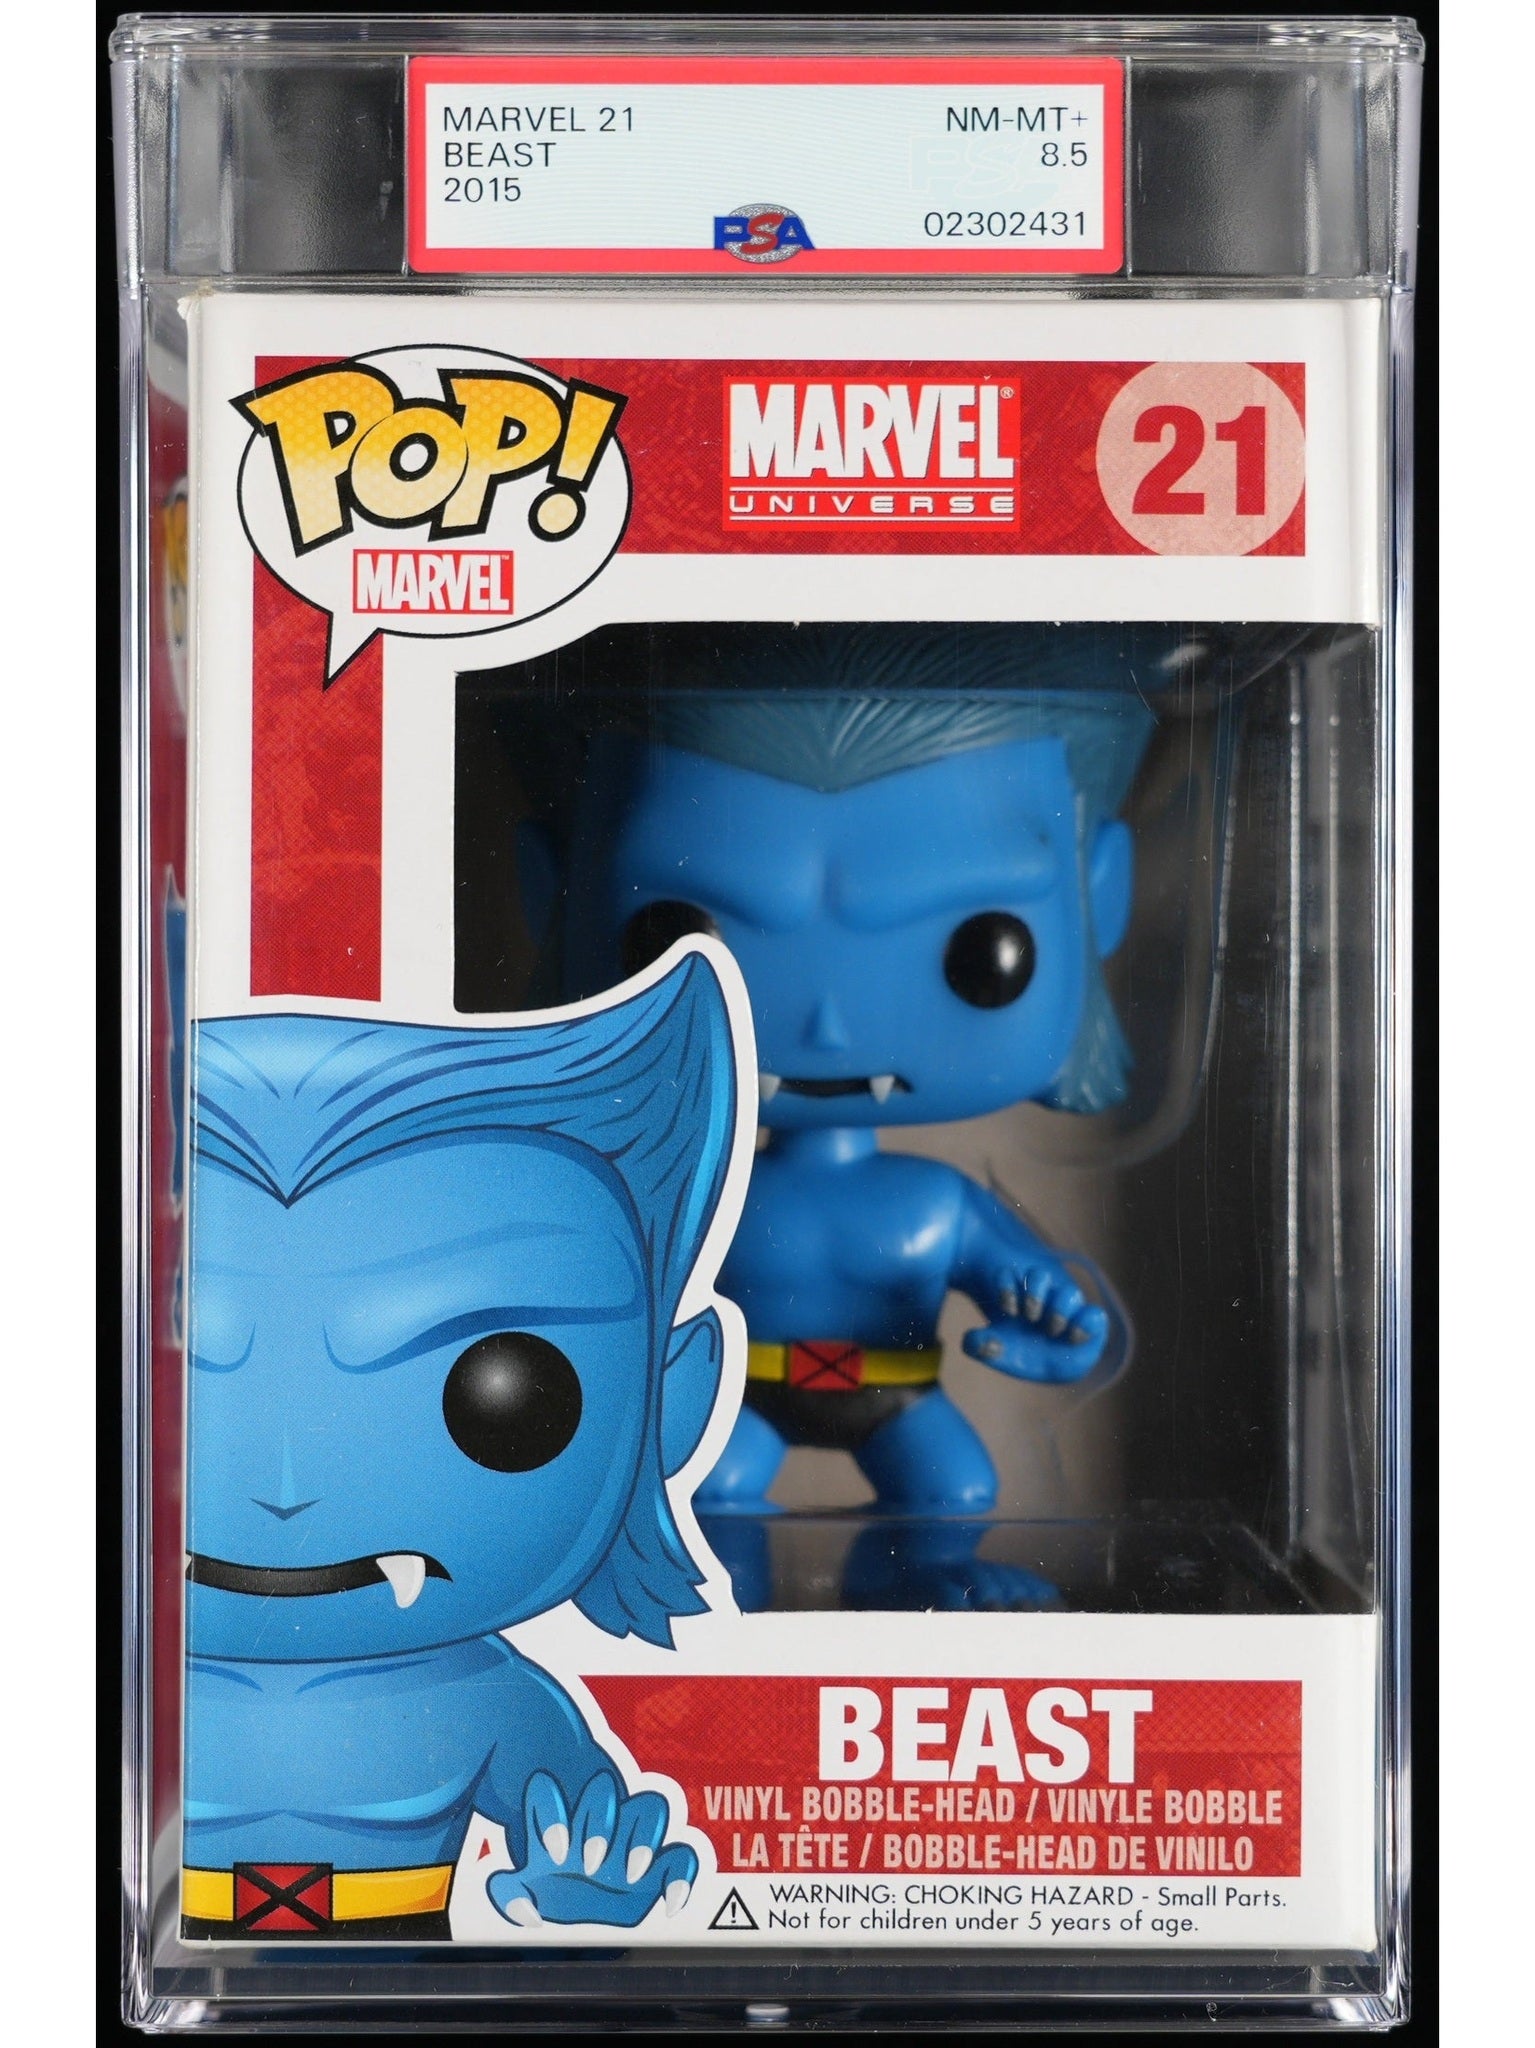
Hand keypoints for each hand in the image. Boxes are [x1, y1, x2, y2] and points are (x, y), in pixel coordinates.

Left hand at [488, 1771, 696, 1928]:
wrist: (580, 1890)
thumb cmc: (549, 1876)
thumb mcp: (524, 1886)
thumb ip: (511, 1895)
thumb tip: (527, 1913)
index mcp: (560, 1806)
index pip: (552, 1787)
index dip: (552, 1817)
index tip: (555, 1855)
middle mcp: (599, 1810)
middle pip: (605, 1787)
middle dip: (596, 1824)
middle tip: (588, 1864)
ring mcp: (631, 1831)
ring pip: (653, 1804)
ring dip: (642, 1837)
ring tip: (628, 1874)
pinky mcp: (658, 1860)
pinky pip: (684, 1855)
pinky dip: (683, 1876)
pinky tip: (668, 1903)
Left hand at [961, 1265, 1107, 1382]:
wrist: (1053, 1366)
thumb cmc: (1023, 1352)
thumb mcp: (998, 1350)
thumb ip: (982, 1345)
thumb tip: (970, 1340)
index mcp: (1019, 1298)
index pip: (1010, 1276)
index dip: (1007, 1288)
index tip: (1007, 1312)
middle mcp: (1046, 1298)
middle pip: (1040, 1277)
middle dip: (1034, 1296)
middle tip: (1030, 1318)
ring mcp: (1069, 1311)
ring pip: (1069, 1292)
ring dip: (1060, 1309)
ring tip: (1052, 1329)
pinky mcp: (1090, 1325)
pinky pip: (1096, 1315)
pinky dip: (1088, 1322)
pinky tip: (1074, 1337)